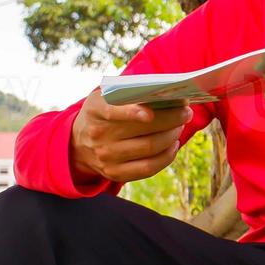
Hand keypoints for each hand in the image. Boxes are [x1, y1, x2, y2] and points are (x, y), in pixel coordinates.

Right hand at [71, 88, 192, 183]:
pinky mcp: (115, 174)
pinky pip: (148, 168)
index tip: (150, 112)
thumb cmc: (104, 112)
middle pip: (143, 130)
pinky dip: (167, 156)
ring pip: (150, 148)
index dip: (132, 112)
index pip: (113, 111)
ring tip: (180, 126)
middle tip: (186, 112)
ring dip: (172, 136)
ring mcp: (106, 157)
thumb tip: (165, 91)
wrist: (78, 143)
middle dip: (171, 119)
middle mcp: (98, 135)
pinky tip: (173, 145)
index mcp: (95, 110)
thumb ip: (129, 91)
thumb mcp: (106, 96)